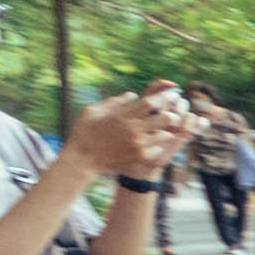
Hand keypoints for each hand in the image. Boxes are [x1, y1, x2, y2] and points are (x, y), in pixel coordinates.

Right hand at [69, 82, 192, 179]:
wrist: (82, 160)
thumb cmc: (84, 132)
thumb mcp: (93, 111)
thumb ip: (114, 102)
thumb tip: (133, 95)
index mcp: (122, 115)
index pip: (151, 102)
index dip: (164, 96)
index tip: (171, 94)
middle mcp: (133, 129)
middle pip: (165, 118)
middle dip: (171, 113)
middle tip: (171, 112)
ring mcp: (138, 144)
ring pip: (165, 134)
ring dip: (165, 130)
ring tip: (161, 128)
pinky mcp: (139, 156)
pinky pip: (158, 148)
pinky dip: (157, 144)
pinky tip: (152, 142)